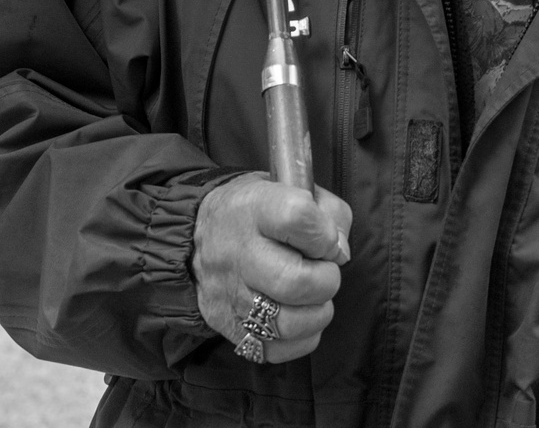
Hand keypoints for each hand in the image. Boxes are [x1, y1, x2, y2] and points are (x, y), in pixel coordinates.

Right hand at [191, 173, 352, 363]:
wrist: (199, 236)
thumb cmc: (258, 213)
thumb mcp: (291, 188)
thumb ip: (330, 214)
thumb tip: (340, 253)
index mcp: (253, 208)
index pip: (297, 217)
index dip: (323, 232)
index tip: (324, 237)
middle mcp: (236, 252)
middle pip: (296, 281)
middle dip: (326, 279)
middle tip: (322, 270)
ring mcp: (230, 294)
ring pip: (289, 323)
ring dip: (316, 312)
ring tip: (310, 295)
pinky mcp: (228, 327)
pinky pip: (280, 349)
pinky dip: (301, 336)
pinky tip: (296, 312)